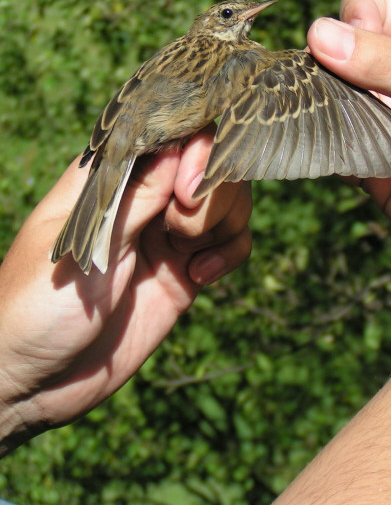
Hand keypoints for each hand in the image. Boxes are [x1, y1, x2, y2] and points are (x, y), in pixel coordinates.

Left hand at [0, 127, 250, 454]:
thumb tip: (186, 147)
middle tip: (179, 230)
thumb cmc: (38, 302)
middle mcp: (146, 197)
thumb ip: (139, 197)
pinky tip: (199, 277)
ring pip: (228, 202)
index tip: (187, 188)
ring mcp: (169, 233)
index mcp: (112, 176)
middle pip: (211, 164)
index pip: (172, 134)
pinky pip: (232, 243)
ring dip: (222, 223)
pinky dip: (229, 253)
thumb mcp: (87, 244)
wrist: (35, 380)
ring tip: (186, 255)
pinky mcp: (186, 270)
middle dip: (210, 194)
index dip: (196, 149)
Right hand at [307, 0, 390, 273]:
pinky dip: (322, 145)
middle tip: (318, 83)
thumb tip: (320, 33)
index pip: (374, 4)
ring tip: (317, 115)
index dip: (354, 15)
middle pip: (343, 49)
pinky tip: (328, 147)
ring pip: (330, 96)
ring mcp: (382, 119)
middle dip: (324, 62)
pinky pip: (331, 144)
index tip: (342, 43)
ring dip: (318, 104)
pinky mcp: (367, 161)